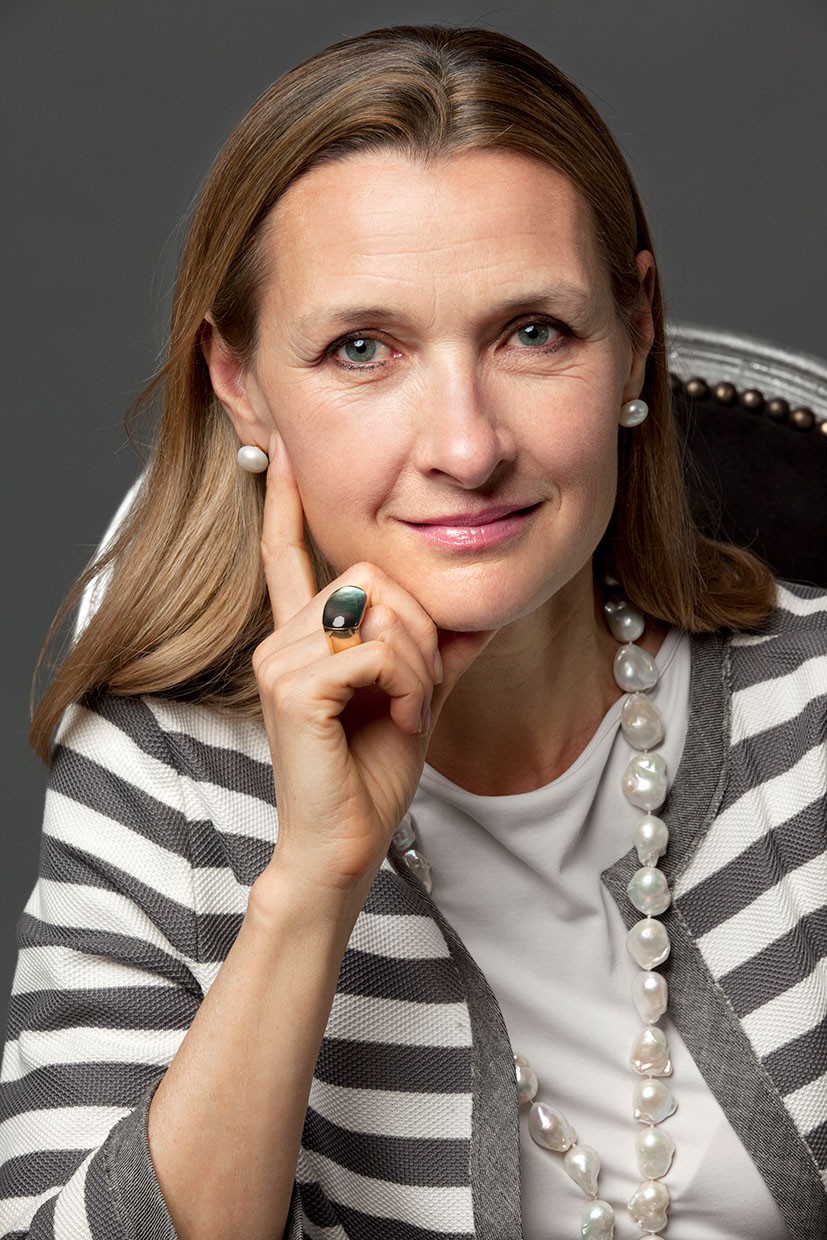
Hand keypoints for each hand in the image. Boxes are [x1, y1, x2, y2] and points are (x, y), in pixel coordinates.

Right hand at [253, 435, 497, 900]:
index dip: (284, 499)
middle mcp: (281, 637)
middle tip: (416, 691)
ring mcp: (280, 659)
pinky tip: (397, 720)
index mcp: (301, 636)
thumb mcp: (416, 694)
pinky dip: (408, 685)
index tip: (279, 446)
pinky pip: (379, 649)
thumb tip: (481, 604)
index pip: (285, 551)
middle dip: (419, 631)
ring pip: (382, 610)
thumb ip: (437, 645)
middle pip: (372, 575)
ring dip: (418, 664)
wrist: (345, 844)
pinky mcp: (293, 685)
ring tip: (404, 710)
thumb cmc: (372, 774)